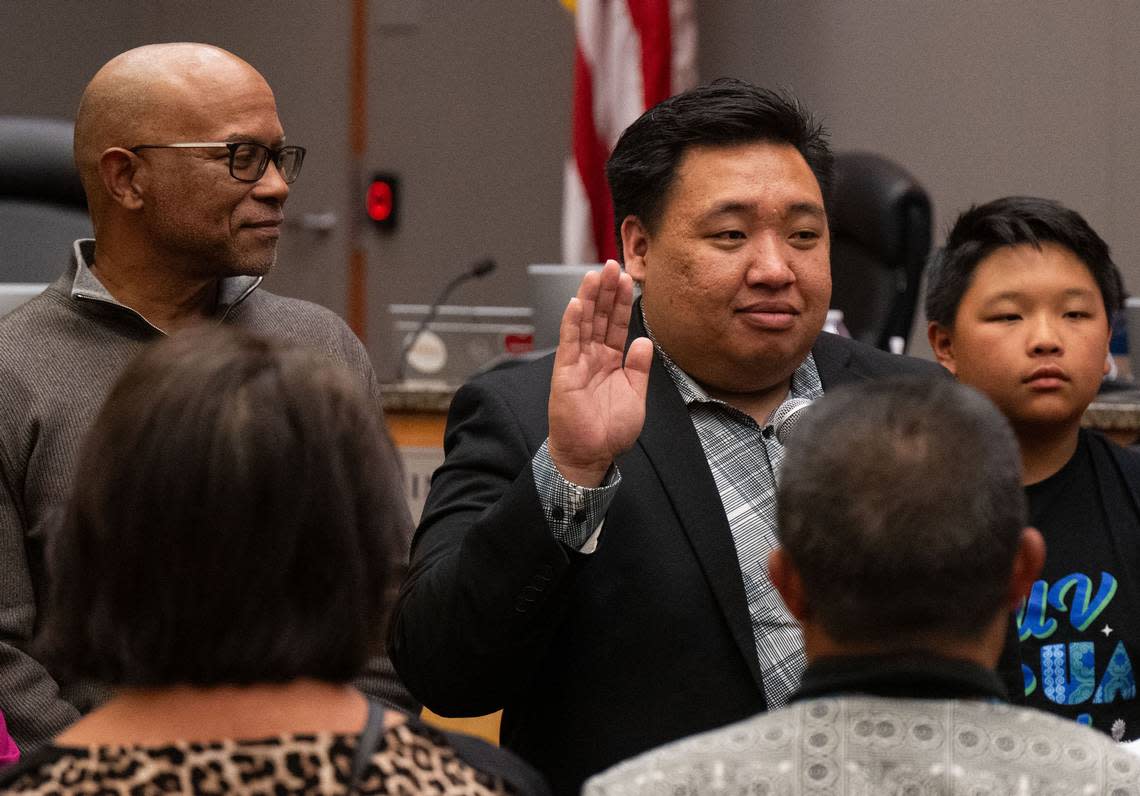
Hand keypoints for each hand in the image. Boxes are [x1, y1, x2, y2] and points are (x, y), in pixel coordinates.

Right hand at [548, 260, 652, 486]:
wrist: (591, 455)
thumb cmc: (610, 432)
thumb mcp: (635, 395)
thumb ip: (639, 368)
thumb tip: (644, 341)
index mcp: (611, 362)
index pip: (615, 324)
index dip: (621, 302)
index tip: (627, 278)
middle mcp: (593, 358)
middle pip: (599, 317)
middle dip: (606, 290)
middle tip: (611, 265)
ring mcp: (578, 363)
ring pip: (584, 323)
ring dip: (589, 298)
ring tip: (595, 274)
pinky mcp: (565, 373)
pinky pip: (569, 343)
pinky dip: (572, 322)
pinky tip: (577, 303)